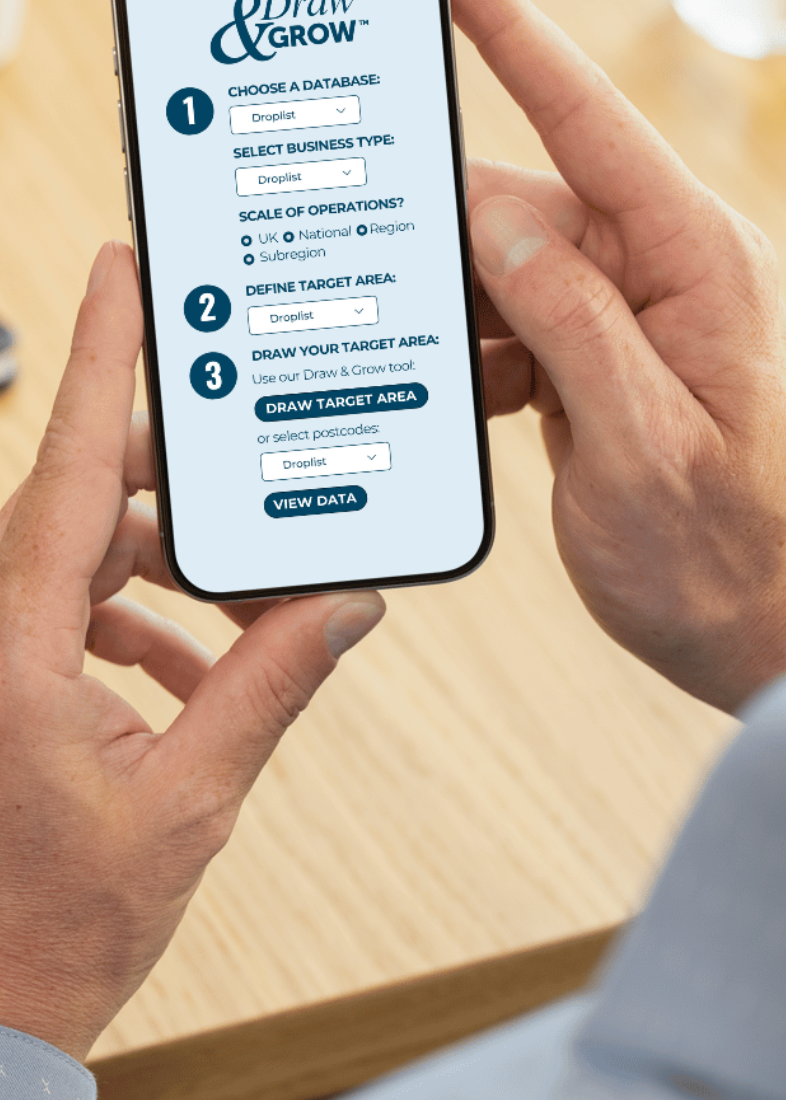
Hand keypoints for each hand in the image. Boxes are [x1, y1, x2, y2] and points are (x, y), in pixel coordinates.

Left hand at [0, 242, 384, 1060]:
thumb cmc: (53, 922)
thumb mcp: (189, 800)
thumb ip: (269, 684)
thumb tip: (344, 605)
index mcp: (14, 643)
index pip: (65, 464)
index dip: (96, 354)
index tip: (119, 271)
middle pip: (79, 497)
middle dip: (169, 480)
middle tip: (241, 469)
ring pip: (76, 549)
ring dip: (160, 561)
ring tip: (237, 600)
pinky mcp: (0, 678)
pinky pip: (65, 604)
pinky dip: (134, 615)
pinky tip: (190, 664)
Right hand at [449, 0, 785, 712]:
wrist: (754, 619)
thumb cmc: (717, 549)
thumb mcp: (642, 448)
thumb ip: (570, 323)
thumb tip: (493, 218)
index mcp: (696, 256)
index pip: (585, 113)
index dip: (506, 22)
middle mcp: (664, 257)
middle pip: (517, 197)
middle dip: (439, 234)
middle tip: (383, 271)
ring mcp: (629, 296)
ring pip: (498, 257)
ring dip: (452, 308)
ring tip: (451, 375)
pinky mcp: (597, 338)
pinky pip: (508, 307)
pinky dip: (469, 344)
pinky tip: (467, 395)